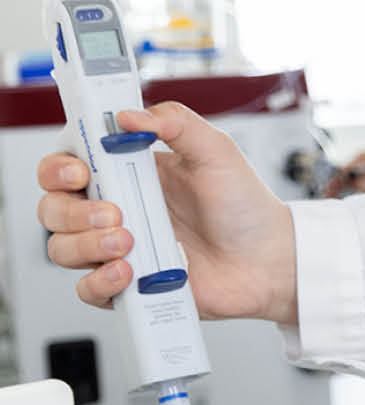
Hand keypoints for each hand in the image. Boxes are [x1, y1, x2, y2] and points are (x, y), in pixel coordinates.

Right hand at [38, 103, 299, 324]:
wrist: (270, 260)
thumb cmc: (245, 207)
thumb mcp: (217, 152)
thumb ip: (176, 123)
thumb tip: (129, 114)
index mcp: (128, 174)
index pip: (66, 166)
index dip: (57, 168)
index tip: (79, 171)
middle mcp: (117, 210)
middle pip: (53, 208)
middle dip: (72, 210)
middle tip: (115, 213)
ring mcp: (120, 249)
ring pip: (61, 249)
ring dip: (86, 245)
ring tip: (129, 242)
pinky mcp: (129, 285)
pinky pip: (86, 289)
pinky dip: (99, 281)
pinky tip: (129, 272)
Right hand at [326, 147, 364, 204]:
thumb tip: (358, 184)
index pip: (363, 156)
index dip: (347, 167)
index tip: (335, 178)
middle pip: (356, 162)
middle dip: (341, 176)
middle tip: (327, 189)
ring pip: (355, 170)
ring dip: (343, 181)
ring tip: (328, 193)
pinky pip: (359, 176)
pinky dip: (349, 184)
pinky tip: (337, 193)